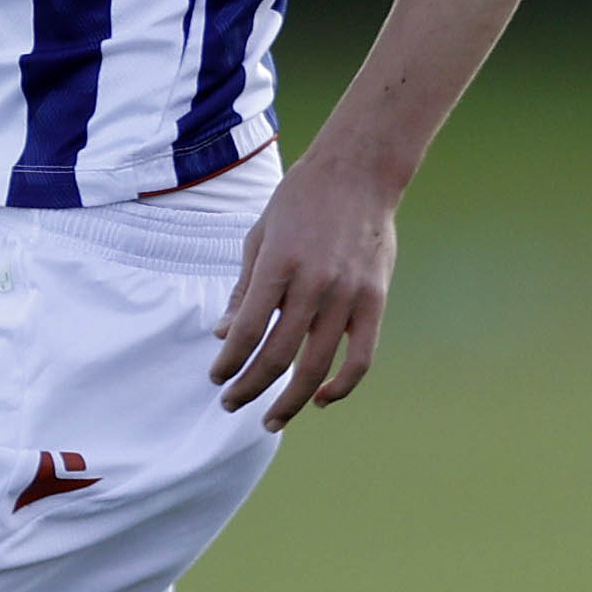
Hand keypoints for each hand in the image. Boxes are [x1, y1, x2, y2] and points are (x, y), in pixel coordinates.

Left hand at [213, 151, 398, 425]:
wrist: (358, 173)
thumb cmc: (299, 201)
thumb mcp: (259, 236)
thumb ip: (244, 289)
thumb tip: (222, 334)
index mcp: (278, 265)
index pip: (246, 331)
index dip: (229, 361)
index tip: (216, 377)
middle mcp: (313, 284)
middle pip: (278, 356)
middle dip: (249, 387)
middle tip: (230, 404)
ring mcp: (348, 295)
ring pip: (317, 365)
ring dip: (290, 399)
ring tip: (270, 419)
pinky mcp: (375, 300)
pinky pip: (361, 357)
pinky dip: (342, 386)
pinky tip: (321, 399)